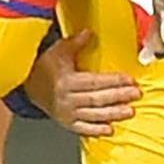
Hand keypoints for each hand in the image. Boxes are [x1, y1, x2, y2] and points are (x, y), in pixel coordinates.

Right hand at [24, 29, 140, 135]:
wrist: (27, 83)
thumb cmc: (44, 65)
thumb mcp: (59, 50)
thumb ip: (75, 42)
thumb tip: (89, 32)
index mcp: (66, 81)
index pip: (95, 82)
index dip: (114, 81)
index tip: (129, 80)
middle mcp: (66, 99)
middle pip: (97, 99)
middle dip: (119, 97)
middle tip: (136, 94)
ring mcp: (66, 113)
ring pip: (93, 115)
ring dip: (113, 114)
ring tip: (129, 111)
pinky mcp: (65, 122)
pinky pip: (82, 129)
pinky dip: (96, 130)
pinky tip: (110, 130)